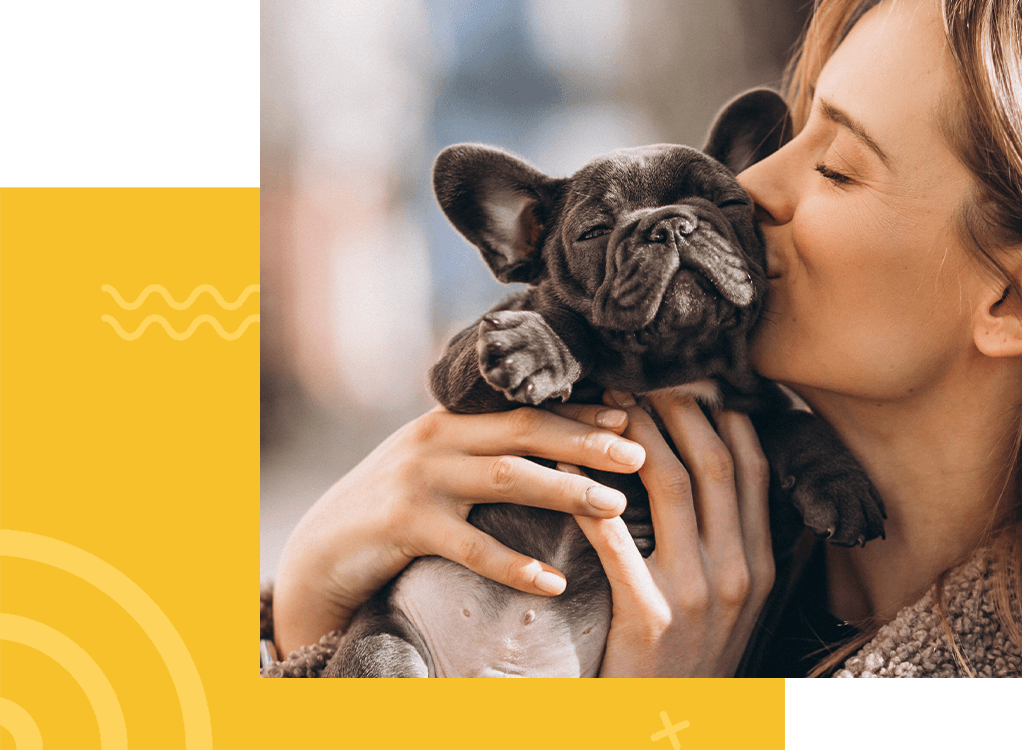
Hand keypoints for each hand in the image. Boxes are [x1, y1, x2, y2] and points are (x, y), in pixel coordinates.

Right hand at [272, 404, 645, 655]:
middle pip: (524, 431)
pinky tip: (553, 581)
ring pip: (506, 477)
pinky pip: (471, 547)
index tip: (631, 418)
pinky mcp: (404, 525)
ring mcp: (419, 479)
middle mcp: (437, 438)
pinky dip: (515, 564)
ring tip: (615, 507)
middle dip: (585, 442)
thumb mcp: (438, 463)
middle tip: (638, 454)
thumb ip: (484, 447)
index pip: (526, 407)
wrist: (324, 546)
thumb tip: (557, 443)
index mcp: (452, 419)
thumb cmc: (398, 505)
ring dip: (565, 491)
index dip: (579, 413)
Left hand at [573, 391, 774, 676]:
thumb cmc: (694, 659)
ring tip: (607, 404)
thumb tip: (720, 478)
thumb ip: (733, 544)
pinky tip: (563, 460)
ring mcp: (697, 593)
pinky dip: (586, 490)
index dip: (724, 415)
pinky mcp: (648, 614)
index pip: (752, 468)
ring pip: (669, 485)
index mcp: (762, 563)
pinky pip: (613, 534)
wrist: (676, 724)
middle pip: (713, 463)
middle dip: (680, 409)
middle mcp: (739, 571)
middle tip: (644, 377)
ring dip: (636, 436)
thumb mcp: (735, 605)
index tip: (693, 381)